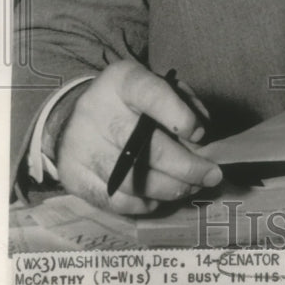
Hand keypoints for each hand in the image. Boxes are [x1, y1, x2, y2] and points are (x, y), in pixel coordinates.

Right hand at [50, 60, 222, 214]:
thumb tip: (203, 138)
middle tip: (212, 176)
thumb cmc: (132, 103)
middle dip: (186, 167)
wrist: (77, 119)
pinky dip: (144, 204)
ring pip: (132, 180)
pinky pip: (116, 201)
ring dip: (170, 189)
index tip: (200, 134)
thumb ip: (187, 104)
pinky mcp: (73, 176)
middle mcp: (95, 109)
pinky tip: (159, 197)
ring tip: (190, 188)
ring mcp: (80, 145)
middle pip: (143, 146)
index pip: (150, 94)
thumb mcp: (160, 88)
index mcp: (121, 80)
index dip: (178, 115)